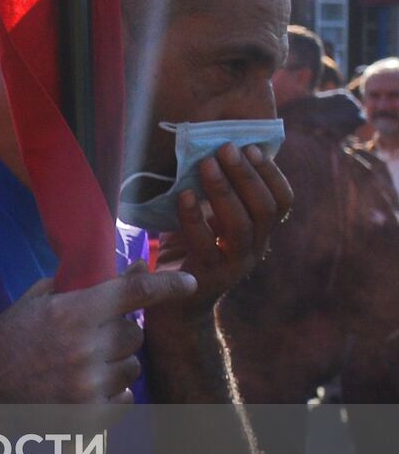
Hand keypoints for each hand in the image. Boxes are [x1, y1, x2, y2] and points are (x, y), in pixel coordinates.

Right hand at [0, 265, 196, 403]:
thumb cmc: (10, 339)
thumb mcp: (38, 300)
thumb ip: (85, 284)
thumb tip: (135, 268)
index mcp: (71, 313)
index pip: (135, 294)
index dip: (168, 285)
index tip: (188, 283)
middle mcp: (85, 349)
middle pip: (135, 333)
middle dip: (120, 331)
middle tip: (93, 336)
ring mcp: (89, 385)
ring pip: (133, 367)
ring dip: (116, 363)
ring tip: (83, 365)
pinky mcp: (90, 415)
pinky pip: (127, 397)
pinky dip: (113, 392)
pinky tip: (84, 387)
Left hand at [157, 143, 293, 304]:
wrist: (171, 306)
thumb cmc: (188, 252)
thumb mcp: (207, 220)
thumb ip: (215, 195)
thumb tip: (212, 151)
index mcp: (260, 233)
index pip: (282, 202)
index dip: (271, 174)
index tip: (251, 147)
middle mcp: (254, 250)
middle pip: (265, 210)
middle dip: (247, 175)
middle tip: (226, 148)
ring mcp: (232, 266)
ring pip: (241, 226)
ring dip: (224, 191)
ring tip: (206, 165)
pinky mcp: (205, 278)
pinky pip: (204, 245)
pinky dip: (194, 218)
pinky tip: (184, 195)